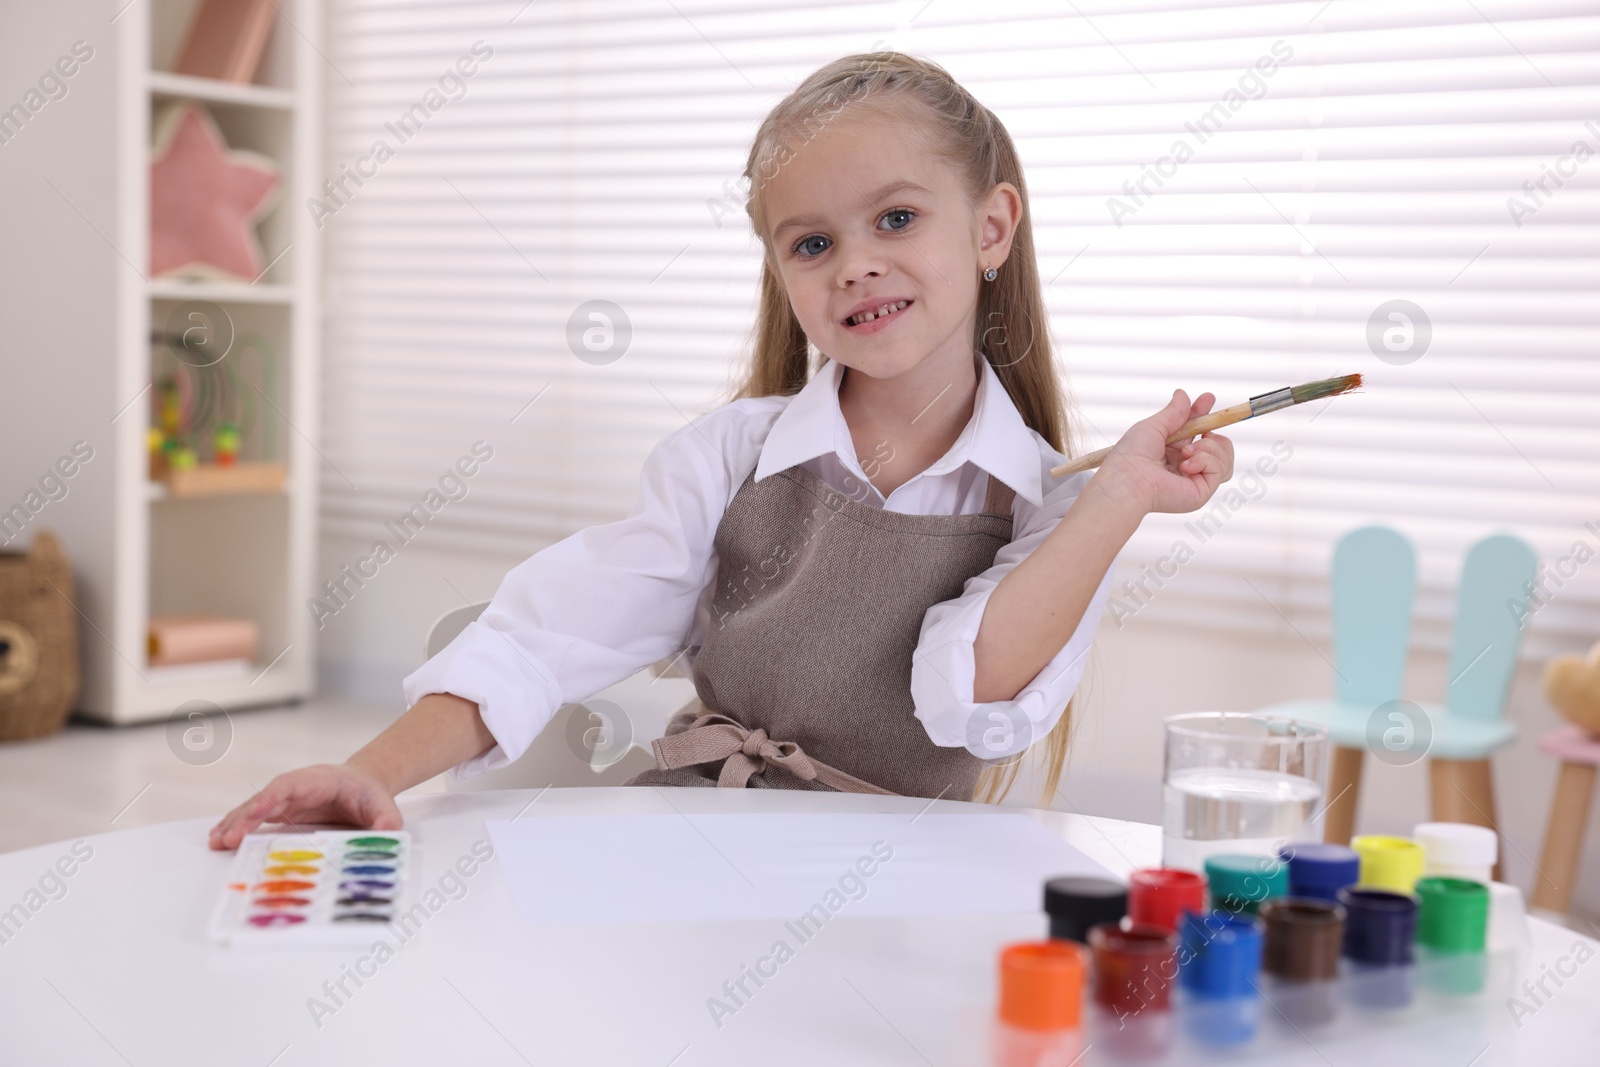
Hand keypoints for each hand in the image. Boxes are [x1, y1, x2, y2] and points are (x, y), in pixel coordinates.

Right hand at [207, 762, 402, 850]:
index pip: (288, 787)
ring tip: (215, 841)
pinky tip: (222, 838)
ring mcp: (286, 798)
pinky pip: (256, 816)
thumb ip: (386, 821)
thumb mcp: (385, 807)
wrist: (365, 784)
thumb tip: (386, 835)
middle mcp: (296, 786)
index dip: (268, 801)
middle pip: (265, 797)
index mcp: (318, 781)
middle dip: (244, 817)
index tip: (252, 816)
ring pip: (255, 807)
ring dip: (234, 822)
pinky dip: (238, 826)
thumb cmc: (371, 794)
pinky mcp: (282, 810)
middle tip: (225, 839)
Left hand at [1096, 389, 1234, 514]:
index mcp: (1170, 451)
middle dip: (1213, 429)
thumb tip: (1182, 394)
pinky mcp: (1202, 492)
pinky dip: (1206, 461)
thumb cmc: (1131, 456)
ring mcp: (1194, 479)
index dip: (1203, 415)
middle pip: (1216, 444)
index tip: (1208, 398)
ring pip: (1224, 457)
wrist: (1128, 480)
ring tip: (1185, 451)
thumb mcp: (1153, 426)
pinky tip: (1186, 465)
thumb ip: (1173, 412)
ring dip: (1209, 447)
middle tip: (1204, 430)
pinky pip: (1221, 469)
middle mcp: (1184, 466)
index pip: (1195, 432)